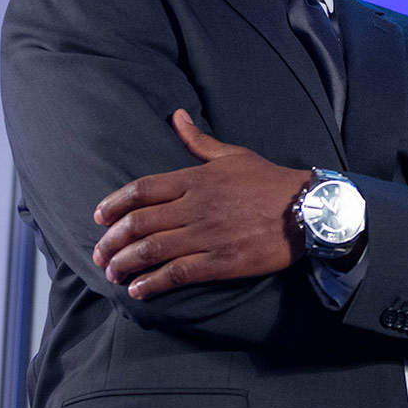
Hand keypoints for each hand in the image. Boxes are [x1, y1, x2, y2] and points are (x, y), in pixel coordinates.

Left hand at [91, 110, 311, 298]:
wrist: (309, 209)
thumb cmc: (270, 180)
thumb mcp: (233, 154)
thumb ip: (198, 141)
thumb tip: (175, 116)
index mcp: (196, 179)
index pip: (141, 190)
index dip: (113, 204)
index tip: (98, 217)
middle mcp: (196, 206)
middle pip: (139, 223)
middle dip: (111, 242)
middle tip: (99, 254)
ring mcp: (207, 235)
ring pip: (152, 250)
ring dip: (125, 264)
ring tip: (112, 274)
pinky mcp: (221, 261)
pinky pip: (177, 273)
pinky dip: (152, 283)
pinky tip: (138, 291)